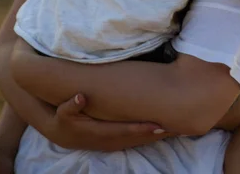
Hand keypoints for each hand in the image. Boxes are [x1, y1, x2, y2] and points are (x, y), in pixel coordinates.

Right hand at [47, 93, 169, 150]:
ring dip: (156, 136)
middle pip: (137, 139)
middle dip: (157, 134)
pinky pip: (136, 139)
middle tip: (178, 126)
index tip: (160, 124)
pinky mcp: (115, 140)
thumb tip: (80, 97)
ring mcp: (113, 143)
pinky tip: (160, 129)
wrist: (61, 133)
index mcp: (100, 134)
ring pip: (139, 141)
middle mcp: (110, 141)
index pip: (126, 131)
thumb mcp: (63, 113)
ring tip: (175, 127)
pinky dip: (149, 135)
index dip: (143, 128)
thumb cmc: (63, 120)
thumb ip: (70, 106)